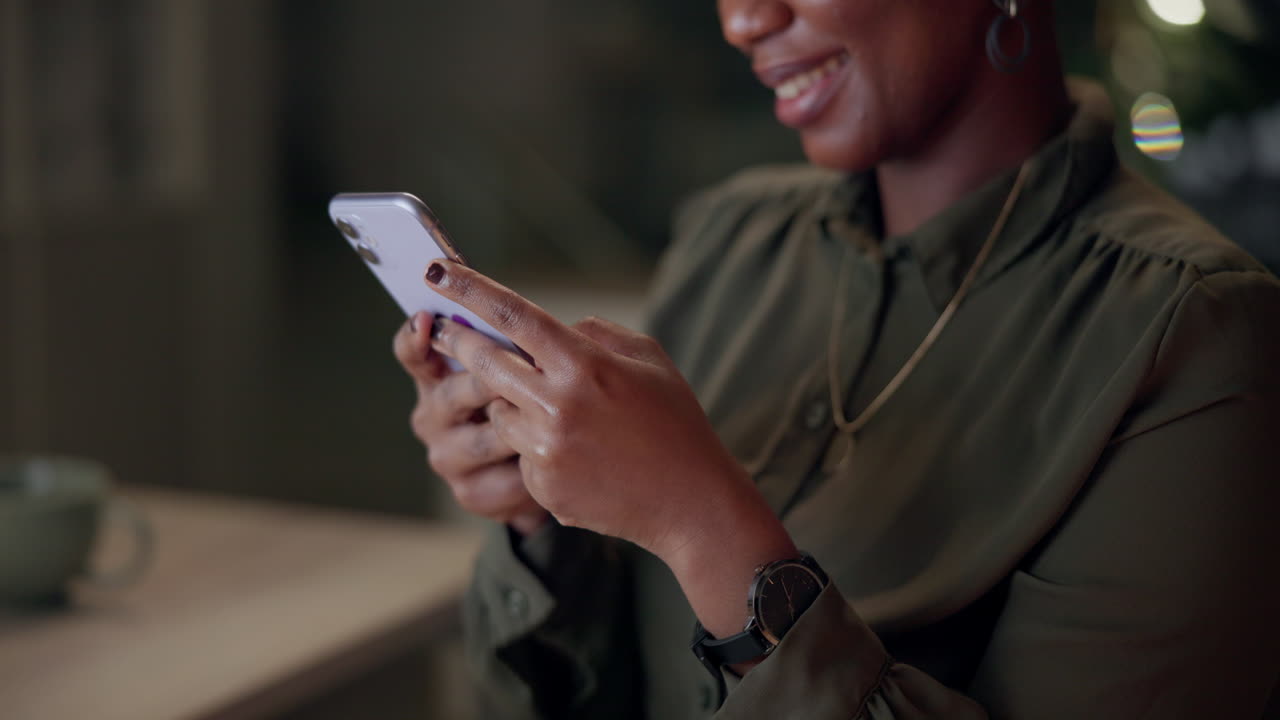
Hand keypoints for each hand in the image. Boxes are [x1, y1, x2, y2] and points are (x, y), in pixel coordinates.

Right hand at [392, 312, 548, 535]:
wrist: (544, 475)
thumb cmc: (530, 405)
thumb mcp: (518, 369)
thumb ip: (509, 343)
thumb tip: (521, 316)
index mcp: (437, 378)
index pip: (412, 353)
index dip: (416, 336)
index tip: (429, 318)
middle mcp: (432, 417)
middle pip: (452, 394)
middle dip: (490, 380)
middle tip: (524, 371)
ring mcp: (447, 458)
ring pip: (485, 438)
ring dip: (523, 426)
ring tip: (557, 417)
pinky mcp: (472, 494)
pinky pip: (509, 475)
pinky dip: (538, 464)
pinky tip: (562, 458)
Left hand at [423, 261, 792, 571]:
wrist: (691, 502)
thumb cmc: (675, 423)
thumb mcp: (649, 359)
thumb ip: (595, 334)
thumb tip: (552, 329)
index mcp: (585, 365)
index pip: (513, 315)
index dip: (470, 288)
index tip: (438, 271)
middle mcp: (558, 406)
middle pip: (485, 364)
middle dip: (460, 344)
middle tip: (446, 331)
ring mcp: (546, 450)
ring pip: (499, 412)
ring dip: (512, 403)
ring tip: (562, 414)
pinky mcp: (543, 486)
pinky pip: (521, 453)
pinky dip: (539, 448)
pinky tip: (583, 457)